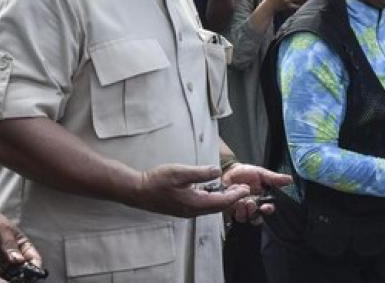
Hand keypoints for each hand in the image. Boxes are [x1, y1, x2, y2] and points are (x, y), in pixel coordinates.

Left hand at [0, 207, 41, 274]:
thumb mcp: (2, 229)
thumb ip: (9, 245)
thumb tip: (19, 261)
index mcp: (22, 248)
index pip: (33, 260)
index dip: (35, 267)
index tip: (33, 272)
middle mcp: (12, 260)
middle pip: (22, 274)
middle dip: (22, 278)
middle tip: (18, 278)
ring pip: (7, 279)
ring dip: (6, 280)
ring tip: (2, 275)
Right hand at [133, 164, 250, 217]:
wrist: (138, 191)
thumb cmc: (157, 181)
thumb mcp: (180, 172)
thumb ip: (200, 173)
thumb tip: (217, 172)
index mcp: (194, 203)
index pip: (221, 201)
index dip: (235, 195)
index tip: (246, 189)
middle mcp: (192, 211)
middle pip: (218, 207)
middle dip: (232, 198)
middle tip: (244, 189)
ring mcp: (187, 211)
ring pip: (210, 207)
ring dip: (222, 199)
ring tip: (232, 190)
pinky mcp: (182, 209)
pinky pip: (202, 206)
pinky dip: (212, 199)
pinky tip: (213, 191)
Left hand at [221, 163, 292, 222]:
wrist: (229, 170)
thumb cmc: (246, 172)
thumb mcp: (261, 174)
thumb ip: (274, 179)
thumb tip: (290, 179)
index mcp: (262, 200)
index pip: (268, 209)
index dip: (268, 210)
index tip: (266, 207)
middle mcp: (252, 207)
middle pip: (256, 218)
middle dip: (254, 213)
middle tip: (251, 203)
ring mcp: (241, 209)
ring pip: (244, 218)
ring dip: (244, 211)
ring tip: (241, 201)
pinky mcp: (230, 210)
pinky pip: (233, 215)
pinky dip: (234, 209)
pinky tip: (234, 200)